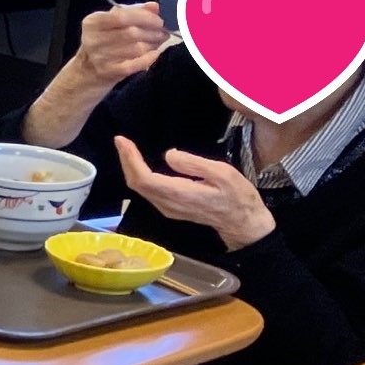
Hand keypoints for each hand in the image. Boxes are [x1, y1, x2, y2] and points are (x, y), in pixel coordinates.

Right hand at [69, 2, 168, 87]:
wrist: (87, 69)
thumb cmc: (105, 40)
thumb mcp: (113, 22)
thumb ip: (134, 11)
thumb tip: (153, 6)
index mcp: (93, 22)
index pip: (121, 16)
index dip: (144, 17)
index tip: (158, 20)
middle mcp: (92, 39)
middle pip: (131, 33)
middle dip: (152, 32)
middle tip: (162, 33)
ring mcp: (99, 57)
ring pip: (135, 49)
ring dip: (152, 45)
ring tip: (157, 42)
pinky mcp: (107, 72)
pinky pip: (133, 65)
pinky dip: (147, 59)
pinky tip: (154, 54)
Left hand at [116, 136, 274, 250]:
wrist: (242, 223)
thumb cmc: (237, 197)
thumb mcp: (223, 174)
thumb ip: (194, 164)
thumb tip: (169, 155)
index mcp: (179, 194)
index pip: (144, 178)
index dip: (130, 160)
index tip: (123, 141)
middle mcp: (168, 204)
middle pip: (137, 184)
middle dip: (126, 161)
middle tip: (122, 141)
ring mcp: (167, 208)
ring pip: (140, 189)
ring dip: (131, 168)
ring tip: (128, 149)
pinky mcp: (170, 208)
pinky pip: (147, 191)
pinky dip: (139, 175)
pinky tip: (140, 164)